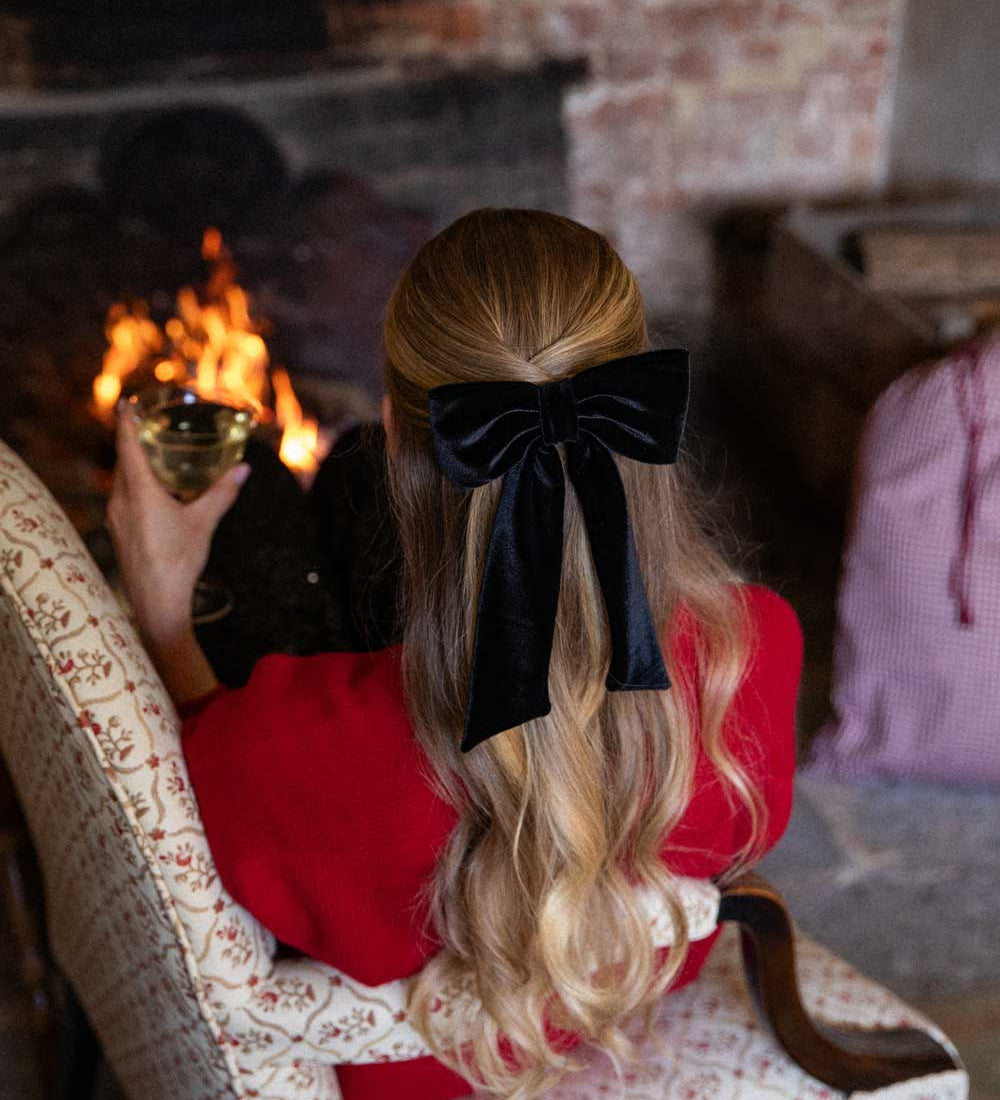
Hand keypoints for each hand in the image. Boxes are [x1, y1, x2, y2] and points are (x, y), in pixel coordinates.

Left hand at [106, 401, 250, 647]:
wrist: (156, 602)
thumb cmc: (178, 560)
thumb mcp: (204, 523)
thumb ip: (221, 493)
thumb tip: (242, 470)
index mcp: (139, 491)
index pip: (127, 446)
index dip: (127, 422)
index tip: (128, 403)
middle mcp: (120, 500)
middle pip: (123, 462)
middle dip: (134, 444)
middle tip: (150, 429)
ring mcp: (116, 518)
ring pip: (122, 482)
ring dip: (135, 468)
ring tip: (155, 459)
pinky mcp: (119, 533)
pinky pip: (124, 499)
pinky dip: (136, 488)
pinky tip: (155, 495)